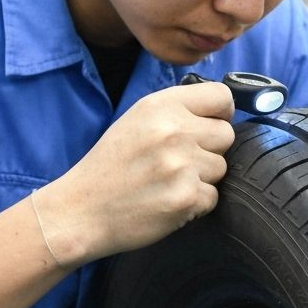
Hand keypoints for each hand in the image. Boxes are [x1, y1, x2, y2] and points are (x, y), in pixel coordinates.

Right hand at [33, 83, 235, 264]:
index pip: (221, 96)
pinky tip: (167, 201)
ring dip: (202, 178)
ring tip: (168, 183)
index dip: (221, 112)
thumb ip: (177, 111)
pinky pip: (212, 197)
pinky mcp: (186, 197)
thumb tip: (221, 112)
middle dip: (210, 149)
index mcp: (161, 106)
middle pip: (226, 134)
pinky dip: (195, 204)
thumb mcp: (137, 121)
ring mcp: (182, 165)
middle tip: (180, 162)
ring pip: (221, 168)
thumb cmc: (110, 166)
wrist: (81, 211)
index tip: (211, 125)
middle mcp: (174, 131)